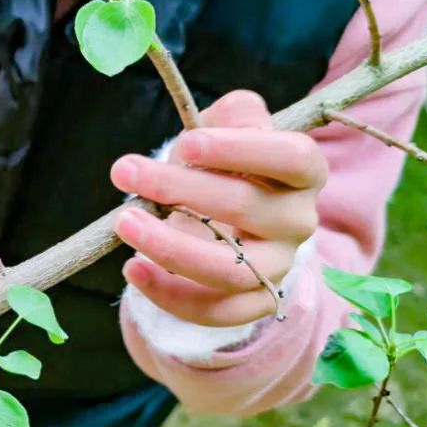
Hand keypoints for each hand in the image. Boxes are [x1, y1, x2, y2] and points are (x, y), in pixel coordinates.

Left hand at [109, 91, 326, 327]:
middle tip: (124, 171)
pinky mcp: (254, 303)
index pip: (291, 158)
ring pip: (230, 269)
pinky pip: (216, 311)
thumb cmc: (224, 165)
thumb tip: (203, 132)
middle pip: (244, 208)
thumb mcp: (229, 129)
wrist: (225, 219)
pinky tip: (132, 269)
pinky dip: (169, 294)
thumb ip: (232, 116)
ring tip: (124, 222)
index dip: (239, 149)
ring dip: (170, 247)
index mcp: (303, 172)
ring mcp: (279, 266)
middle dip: (178, 188)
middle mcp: (299, 221)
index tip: (184, 143)